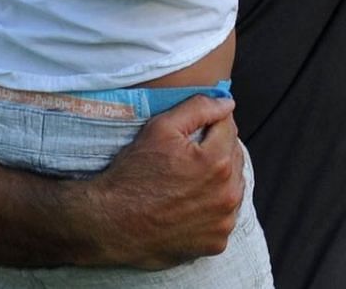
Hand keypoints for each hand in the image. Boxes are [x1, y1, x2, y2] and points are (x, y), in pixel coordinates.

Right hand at [82, 95, 243, 267]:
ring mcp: (223, 222)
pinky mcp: (216, 243)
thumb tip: (227, 104)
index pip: (229, 128)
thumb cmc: (133, 174)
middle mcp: (227, 194)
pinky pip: (224, 216)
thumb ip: (199, 108)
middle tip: (187, 157)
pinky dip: (213, 208)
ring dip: (219, 179)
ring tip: (189, 180)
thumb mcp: (160, 128)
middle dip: (216, 150)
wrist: (111, 222)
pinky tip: (190, 204)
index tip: (191, 134)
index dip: (209, 124)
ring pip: (233, 187)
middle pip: (234, 157)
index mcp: (218, 162)